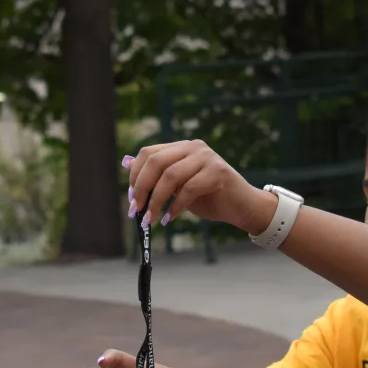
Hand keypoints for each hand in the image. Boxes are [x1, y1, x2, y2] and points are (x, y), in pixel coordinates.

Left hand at [123, 140, 275, 232]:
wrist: (241, 207)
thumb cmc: (208, 197)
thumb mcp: (177, 187)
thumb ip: (157, 177)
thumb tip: (126, 164)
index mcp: (181, 148)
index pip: (148, 153)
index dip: (135, 176)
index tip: (132, 200)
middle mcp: (193, 147)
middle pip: (156, 161)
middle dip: (142, 188)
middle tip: (137, 211)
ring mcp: (206, 157)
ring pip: (170, 176)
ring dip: (156, 201)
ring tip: (151, 220)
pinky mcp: (218, 171)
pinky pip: (189, 189)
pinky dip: (176, 206)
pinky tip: (170, 219)